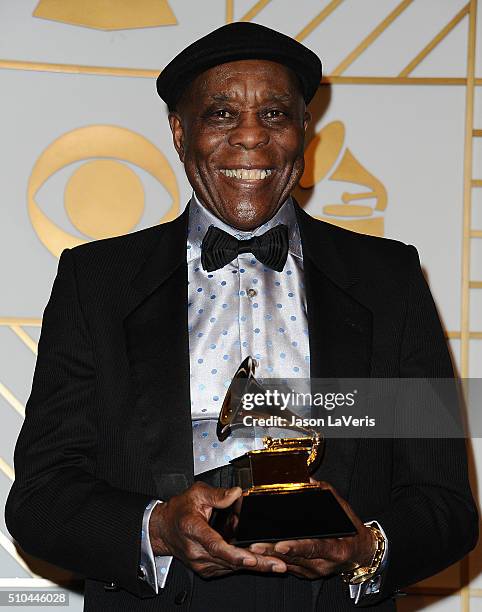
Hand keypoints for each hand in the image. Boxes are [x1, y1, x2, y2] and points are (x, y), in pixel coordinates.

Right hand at [149, 481, 287, 577]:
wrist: (162, 529)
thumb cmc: (179, 511)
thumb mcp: (196, 493)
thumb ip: (217, 494)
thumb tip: (236, 493)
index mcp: (194, 530)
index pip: (215, 545)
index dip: (235, 554)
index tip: (251, 558)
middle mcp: (197, 551)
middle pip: (230, 561)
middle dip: (257, 563)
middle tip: (278, 565)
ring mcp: (201, 563)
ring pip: (231, 567)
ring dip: (254, 565)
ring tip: (275, 562)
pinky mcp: (207, 568)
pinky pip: (228, 568)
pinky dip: (244, 564)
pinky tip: (260, 561)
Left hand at [248, 480, 375, 579]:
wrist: (361, 554)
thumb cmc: (353, 532)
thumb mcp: (344, 510)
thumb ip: (328, 494)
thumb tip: (310, 480)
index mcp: (336, 550)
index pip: (315, 548)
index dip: (297, 547)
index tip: (280, 544)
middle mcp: (323, 564)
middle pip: (295, 559)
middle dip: (273, 552)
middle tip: (254, 545)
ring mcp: (314, 572)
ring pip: (288, 565)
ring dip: (269, 556)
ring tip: (251, 546)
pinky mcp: (305, 574)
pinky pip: (288, 566)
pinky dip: (273, 558)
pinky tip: (259, 552)